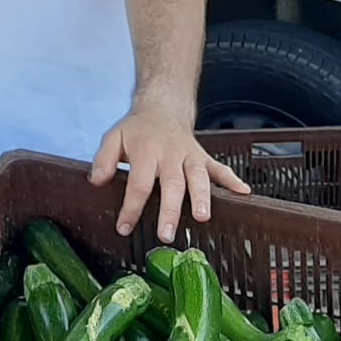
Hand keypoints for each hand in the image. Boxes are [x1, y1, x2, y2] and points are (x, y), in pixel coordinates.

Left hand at [90, 103, 251, 241]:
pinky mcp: (203, 157)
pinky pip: (219, 168)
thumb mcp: (113, 138)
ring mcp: (189, 155)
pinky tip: (243, 192)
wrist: (162, 107)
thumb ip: (104, 159)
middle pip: (171, 183)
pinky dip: (232, 180)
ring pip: (198, 176)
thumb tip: (96, 181)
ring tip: (202, 217)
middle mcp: (170, 154)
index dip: (131, 207)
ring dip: (202, 196)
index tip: (124, 228)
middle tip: (166, 233)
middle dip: (170, 209)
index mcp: (145, 151)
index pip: (138, 183)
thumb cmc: (136, 130)